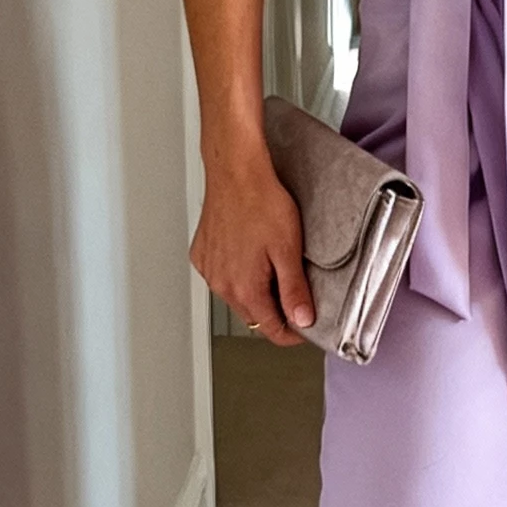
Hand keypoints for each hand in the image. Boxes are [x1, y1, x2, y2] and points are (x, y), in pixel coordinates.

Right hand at [190, 144, 314, 345]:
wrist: (235, 173)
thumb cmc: (261, 203)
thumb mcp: (288, 250)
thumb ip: (294, 290)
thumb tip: (302, 319)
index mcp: (245, 288)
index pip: (270, 329)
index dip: (292, 334)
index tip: (305, 329)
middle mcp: (221, 284)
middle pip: (253, 315)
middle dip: (275, 312)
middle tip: (295, 295)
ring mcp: (209, 270)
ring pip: (236, 297)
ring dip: (255, 293)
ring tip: (273, 270)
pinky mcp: (202, 255)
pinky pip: (221, 277)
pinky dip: (237, 275)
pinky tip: (250, 256)